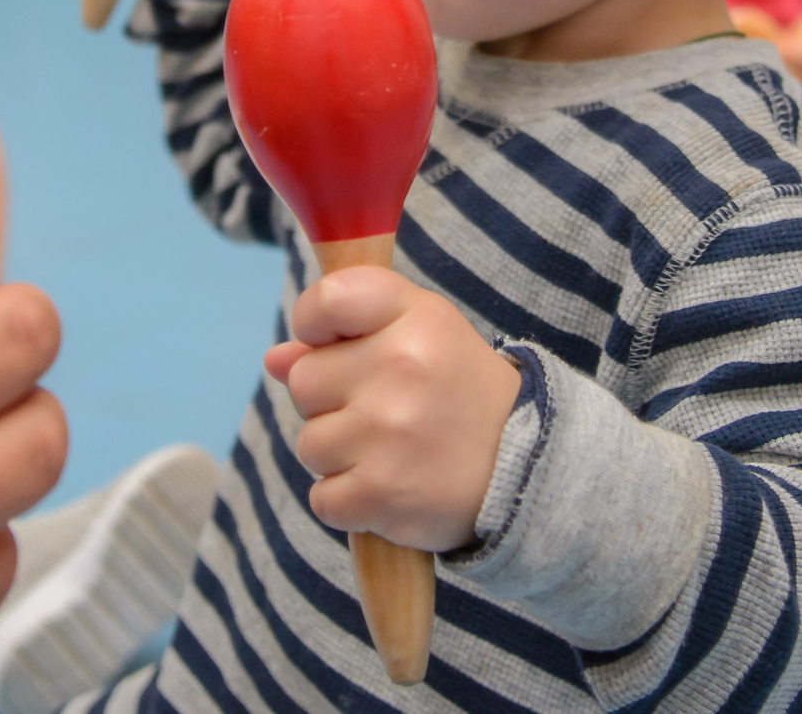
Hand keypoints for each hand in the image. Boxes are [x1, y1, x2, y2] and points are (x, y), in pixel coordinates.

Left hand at [263, 269, 516, 553]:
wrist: (526, 470)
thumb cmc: (458, 394)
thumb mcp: (422, 338)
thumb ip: (346, 336)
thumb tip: (275, 360)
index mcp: (415, 317)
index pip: (327, 299)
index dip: (313, 323)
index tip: (332, 342)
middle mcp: (401, 367)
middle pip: (303, 381)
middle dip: (330, 400)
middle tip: (383, 410)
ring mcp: (389, 432)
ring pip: (309, 443)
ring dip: (340, 456)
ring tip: (392, 451)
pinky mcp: (382, 493)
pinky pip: (322, 498)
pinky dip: (348, 502)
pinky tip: (389, 487)